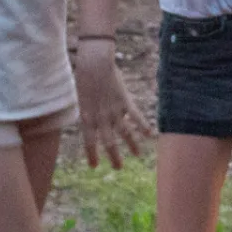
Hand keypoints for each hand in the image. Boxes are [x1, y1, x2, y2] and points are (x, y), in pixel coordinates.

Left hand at [72, 43, 152, 168]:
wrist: (94, 64)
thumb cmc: (83, 77)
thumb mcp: (81, 98)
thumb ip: (87, 110)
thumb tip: (89, 118)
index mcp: (87, 118)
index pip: (89, 142)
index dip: (92, 155)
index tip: (94, 166)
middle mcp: (101, 119)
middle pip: (109, 142)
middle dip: (114, 156)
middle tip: (118, 167)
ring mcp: (115, 111)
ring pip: (125, 133)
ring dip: (131, 145)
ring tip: (137, 155)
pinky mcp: (126, 102)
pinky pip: (137, 117)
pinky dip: (144, 126)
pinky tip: (150, 134)